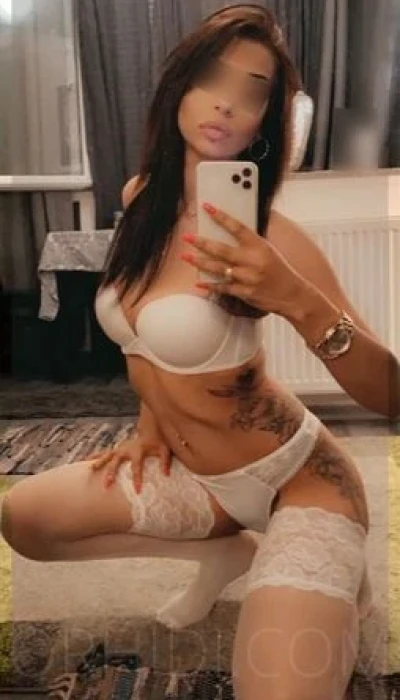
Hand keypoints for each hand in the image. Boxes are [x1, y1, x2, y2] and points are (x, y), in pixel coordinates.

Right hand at [86, 434, 172, 493]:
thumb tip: (166, 474)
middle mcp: (126, 448)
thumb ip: (165, 461)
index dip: (137, 479)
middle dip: (111, 473)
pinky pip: (103, 453)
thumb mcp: (165, 449)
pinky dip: (94, 457)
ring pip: (106, 456)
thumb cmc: (158, 441)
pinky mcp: (116, 449)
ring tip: (90, 471)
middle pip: (116, 461)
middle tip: (106, 485)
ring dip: (98, 463)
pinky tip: (85, 463)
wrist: (150, 427)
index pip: (137, 466)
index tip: (137, 491)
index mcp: (138, 449)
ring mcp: (119, 448)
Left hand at [181, 202, 303, 317]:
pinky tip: (198, 283)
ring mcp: (248, 278)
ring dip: (199, 263)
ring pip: (218, 269)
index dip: (221, 217)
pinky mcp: (245, 293)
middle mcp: (253, 261)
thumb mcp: (268, 250)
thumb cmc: (279, 270)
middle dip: (201, 243)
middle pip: (221, 250)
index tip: (207, 207)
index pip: (238, 227)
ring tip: (185, 256)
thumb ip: (249, 243)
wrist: (292, 294)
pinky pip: (223, 288)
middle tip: (187, 237)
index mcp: (260, 246)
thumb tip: (228, 231)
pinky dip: (210, 286)